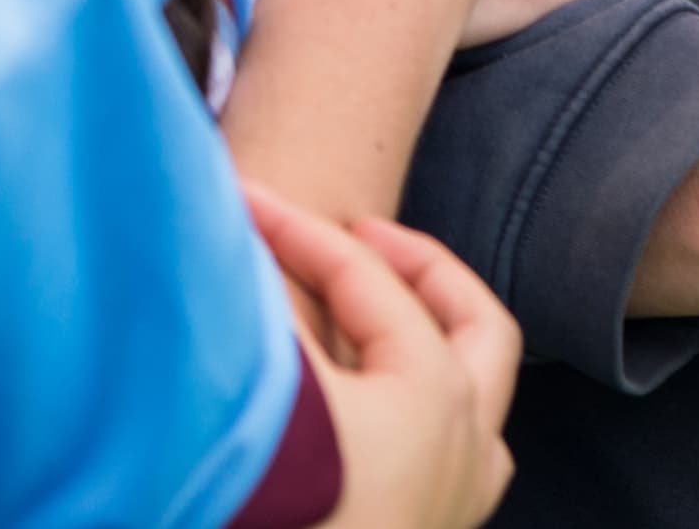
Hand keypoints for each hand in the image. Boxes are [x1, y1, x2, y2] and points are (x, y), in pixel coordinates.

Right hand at [249, 183, 517, 528]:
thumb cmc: (281, 509)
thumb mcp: (262, 398)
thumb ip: (246, 316)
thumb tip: (214, 245)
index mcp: (430, 391)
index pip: (363, 279)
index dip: (298, 229)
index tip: (242, 200)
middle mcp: (466, 437)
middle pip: (473, 320)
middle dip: (420, 266)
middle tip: (359, 235)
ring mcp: (461, 495)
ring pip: (484, 393)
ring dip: (441, 337)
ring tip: (382, 313)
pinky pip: (470, 454)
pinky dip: (439, 409)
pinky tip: (382, 414)